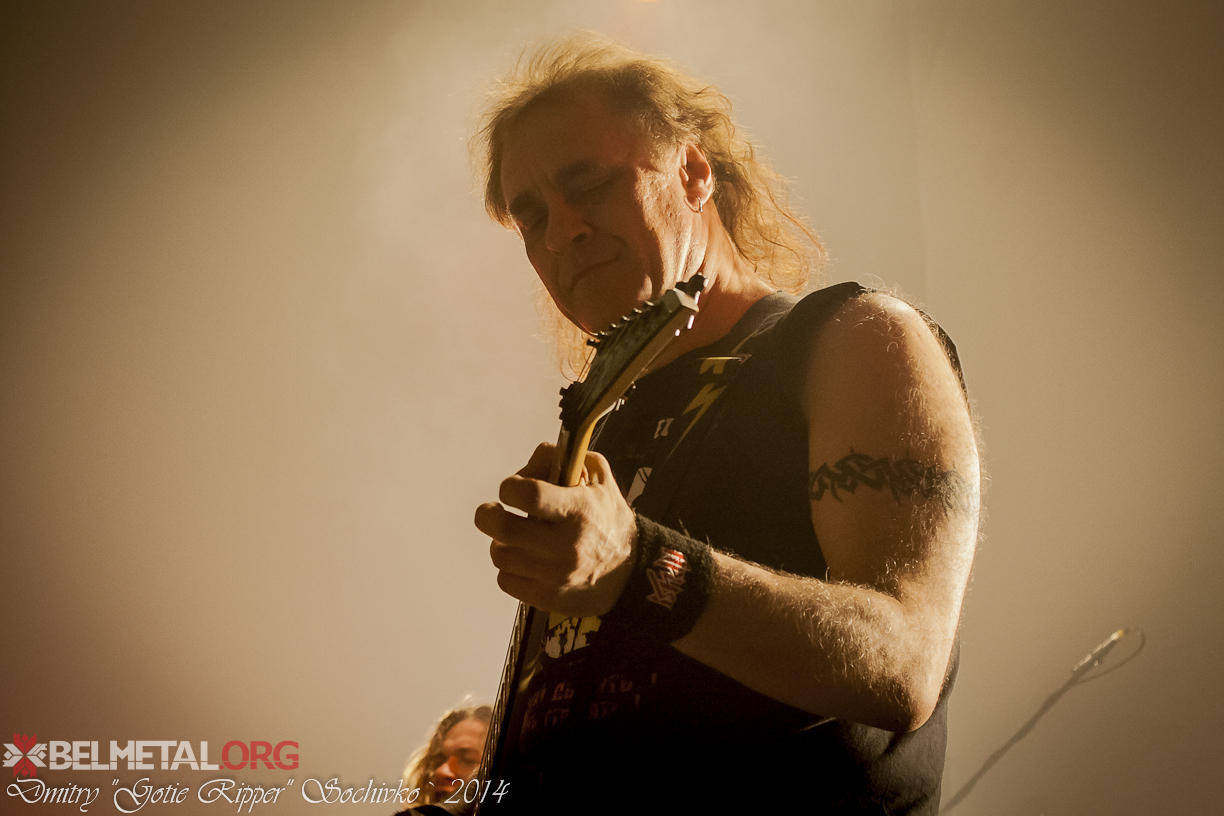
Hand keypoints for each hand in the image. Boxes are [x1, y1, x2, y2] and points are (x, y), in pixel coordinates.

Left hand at [474, 443, 636, 616]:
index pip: (529, 494)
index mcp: (579, 510)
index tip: (513, 488)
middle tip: (493, 511)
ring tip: (514, 536)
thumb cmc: (608, 520)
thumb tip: (532, 461)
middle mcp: (567, 545)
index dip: (511, 486)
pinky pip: (506, 580)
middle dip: (488, 515)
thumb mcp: (600, 477)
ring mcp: (556, 575)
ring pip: (500, 555)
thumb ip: (566, 457)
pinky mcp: (548, 598)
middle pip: (504, 528)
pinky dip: (509, 568)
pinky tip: (523, 560)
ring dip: (500, 542)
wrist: (631, 572)